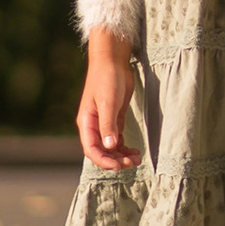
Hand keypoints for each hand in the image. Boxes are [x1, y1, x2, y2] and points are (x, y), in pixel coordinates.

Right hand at [77, 29, 140, 166]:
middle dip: (116, 160)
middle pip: (102, 151)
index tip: (118, 165)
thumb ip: (108, 124)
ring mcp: (104, 123)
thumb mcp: (108, 102)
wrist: (113, 60)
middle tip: (132, 163)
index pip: (92, 150)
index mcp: (87, 123)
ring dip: (121, 155)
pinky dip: (124, 147)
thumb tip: (109, 146)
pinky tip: (134, 150)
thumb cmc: (107, 78)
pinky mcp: (114, 118)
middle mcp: (94, 126)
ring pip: (111, 147)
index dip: (103, 161)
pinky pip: (117, 139)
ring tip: (136, 159)